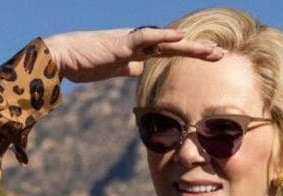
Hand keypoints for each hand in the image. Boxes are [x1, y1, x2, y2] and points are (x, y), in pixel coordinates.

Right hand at [42, 27, 224, 83]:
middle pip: (174, 45)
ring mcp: (130, 42)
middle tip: (221, 54)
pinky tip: (181, 36)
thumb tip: (141, 72)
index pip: (170, 52)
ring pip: (166, 41)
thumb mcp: (114, 68)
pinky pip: (146, 38)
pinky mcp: (120, 44)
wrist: (61, 56)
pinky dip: (164, 36)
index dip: (190, 54)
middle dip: (198, 50)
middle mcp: (138, 43)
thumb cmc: (84, 62)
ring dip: (189, 45)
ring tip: (211, 49)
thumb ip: (129, 68)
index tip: (211, 58)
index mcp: (138, 51)